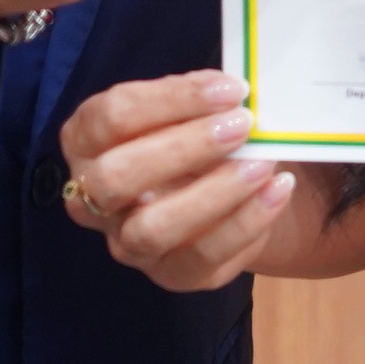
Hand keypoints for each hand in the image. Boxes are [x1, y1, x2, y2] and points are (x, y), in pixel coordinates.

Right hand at [58, 70, 295, 291]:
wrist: (229, 192)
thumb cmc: (195, 138)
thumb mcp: (188, 109)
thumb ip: (195, 98)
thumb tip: (227, 91)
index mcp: (87, 140)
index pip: (112, 116)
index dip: (171, 99)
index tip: (231, 89)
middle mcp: (93, 197)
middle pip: (116, 176)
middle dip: (183, 147)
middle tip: (241, 124)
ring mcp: (127, 242)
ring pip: (152, 228)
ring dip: (213, 193)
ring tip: (263, 163)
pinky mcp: (171, 274)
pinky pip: (203, 257)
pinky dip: (247, 221)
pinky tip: (277, 189)